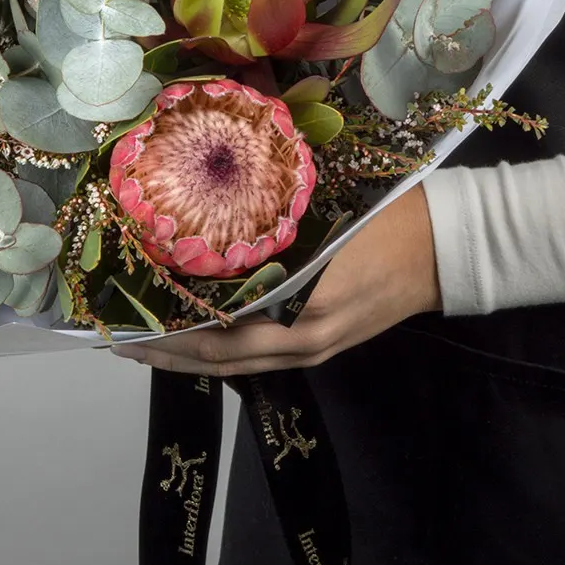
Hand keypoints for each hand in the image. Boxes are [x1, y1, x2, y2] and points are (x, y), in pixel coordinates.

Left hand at [110, 183, 443, 376]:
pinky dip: (224, 351)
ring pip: (238, 363)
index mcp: (301, 306)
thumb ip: (273, 221)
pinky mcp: (322, 346)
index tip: (126, 322)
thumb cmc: (386, 217)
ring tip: (146, 343)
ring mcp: (314, 347)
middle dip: (166, 351)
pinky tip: (199, 338)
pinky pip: (261, 357)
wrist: (446, 247)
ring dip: (190, 355)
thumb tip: (211, 201)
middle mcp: (302, 338)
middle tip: (118, 339)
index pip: (218, 332)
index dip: (168, 330)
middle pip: (219, 357)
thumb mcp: (327, 212)